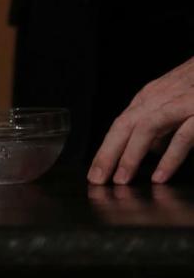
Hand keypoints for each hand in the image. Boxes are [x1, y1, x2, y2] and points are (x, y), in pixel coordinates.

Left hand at [88, 55, 193, 184]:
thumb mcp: (176, 104)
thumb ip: (163, 126)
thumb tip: (152, 149)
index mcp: (151, 97)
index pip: (120, 125)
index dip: (105, 149)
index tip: (95, 172)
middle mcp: (160, 98)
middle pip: (124, 125)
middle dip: (107, 154)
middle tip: (97, 180)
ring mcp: (179, 103)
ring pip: (146, 128)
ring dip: (130, 155)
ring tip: (121, 180)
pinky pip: (182, 136)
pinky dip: (170, 157)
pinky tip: (160, 176)